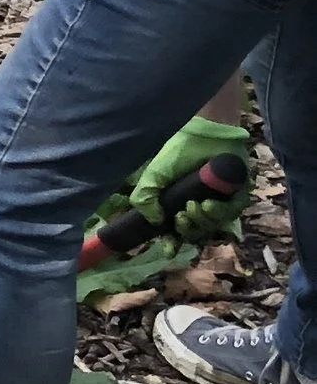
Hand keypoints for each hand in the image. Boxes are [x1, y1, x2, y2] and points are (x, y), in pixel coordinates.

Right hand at [127, 114, 253, 239]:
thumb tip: (155, 222)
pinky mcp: (237, 195)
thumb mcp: (153, 176)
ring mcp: (219, 201)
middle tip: (181, 216)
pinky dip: (218, 213)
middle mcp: (200, 205)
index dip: (172, 243)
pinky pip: (230, 214)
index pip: (175, 232)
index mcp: (179, 204)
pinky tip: (208, 204)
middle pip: (195, 233)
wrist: (203, 134)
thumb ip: (145, 199)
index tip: (169, 249)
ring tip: (193, 205)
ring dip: (201, 221)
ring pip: (212, 226)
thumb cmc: (177, 152)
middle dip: (187, 229)